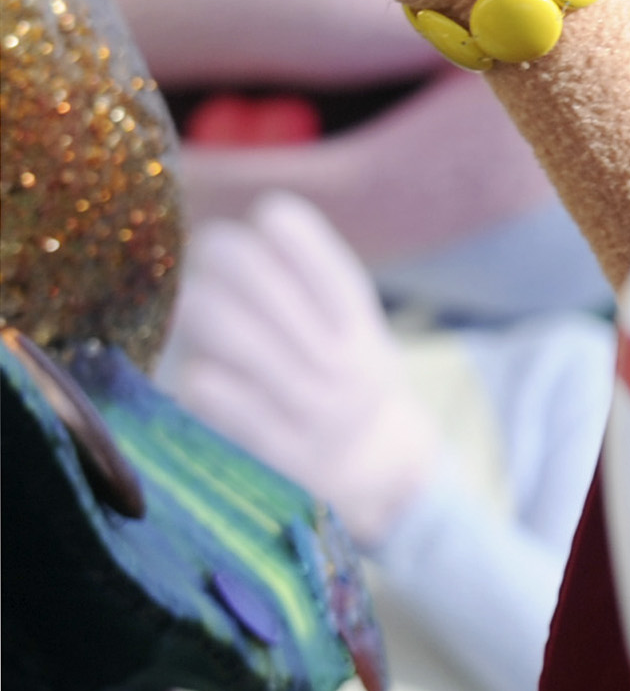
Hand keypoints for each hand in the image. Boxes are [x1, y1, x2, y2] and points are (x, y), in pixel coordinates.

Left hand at [160, 190, 440, 547]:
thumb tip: (235, 229)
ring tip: (189, 303)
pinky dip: (195, 370)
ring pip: (228, 330)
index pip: (324, 260)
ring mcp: (306, 407)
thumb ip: (309, 283)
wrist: (378, 473)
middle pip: (262, 284)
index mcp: (361, 328)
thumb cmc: (345, 383)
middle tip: (205, 256)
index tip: (265, 218)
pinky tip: (200, 367)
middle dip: (219, 255)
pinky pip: (211, 391)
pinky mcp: (271, 447)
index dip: (286, 227)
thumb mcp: (354, 330)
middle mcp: (340, 364)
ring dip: (196, 305)